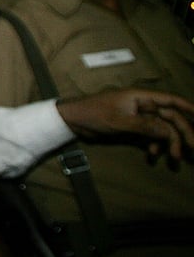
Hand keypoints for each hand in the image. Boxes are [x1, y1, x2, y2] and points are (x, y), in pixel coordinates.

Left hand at [57, 87, 193, 159]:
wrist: (73, 120)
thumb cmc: (94, 114)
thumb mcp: (119, 121)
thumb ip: (145, 125)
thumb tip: (169, 131)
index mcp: (141, 97)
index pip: (171, 99)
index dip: (189, 107)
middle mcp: (143, 105)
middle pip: (171, 118)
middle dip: (183, 133)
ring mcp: (138, 116)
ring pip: (162, 129)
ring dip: (170, 143)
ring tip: (174, 158)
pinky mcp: (132, 127)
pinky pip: (151, 136)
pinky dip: (155, 145)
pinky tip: (153, 155)